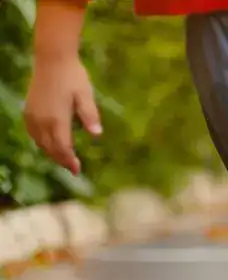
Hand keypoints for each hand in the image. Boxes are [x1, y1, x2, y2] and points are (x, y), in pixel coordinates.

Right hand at [23, 54, 101, 175]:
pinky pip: (32, 132)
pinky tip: (47, 143)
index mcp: (57, 119)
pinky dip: (40, 141)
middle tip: (73, 169)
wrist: (52, 59)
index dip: (69, 160)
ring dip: (51, 152)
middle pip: (51, 148)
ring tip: (63, 159)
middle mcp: (42, 120)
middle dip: (62, 160)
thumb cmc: (73, 77)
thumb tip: (97, 133)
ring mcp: (33, 115)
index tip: (77, 170)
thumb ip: (90, 115)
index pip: (63, 147)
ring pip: (40, 141)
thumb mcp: (86, 96)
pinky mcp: (28, 109)